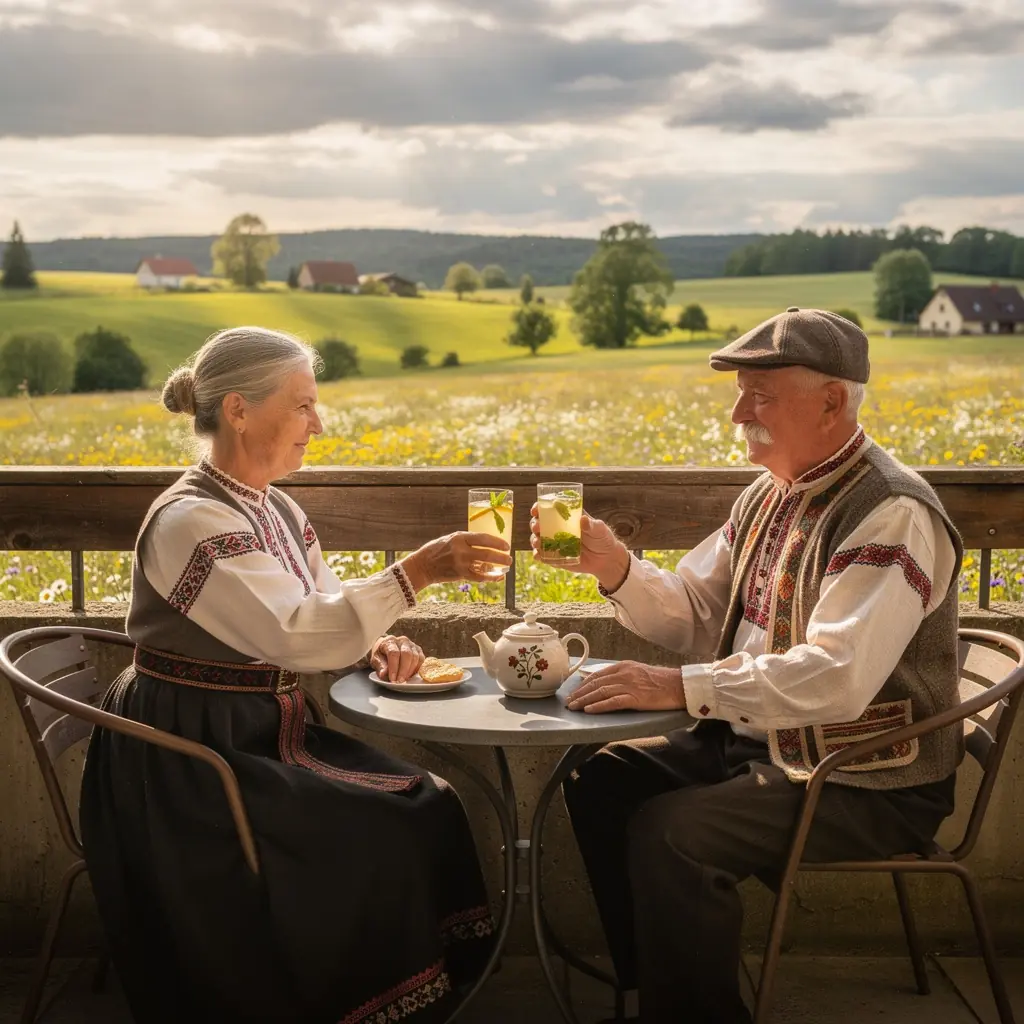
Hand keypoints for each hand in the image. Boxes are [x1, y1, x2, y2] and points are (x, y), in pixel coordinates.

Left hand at [370, 635, 424, 682]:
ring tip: (404, 679)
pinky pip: (421, 659)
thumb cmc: (381, 654)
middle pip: (407, 654)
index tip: (393, 679)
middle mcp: (402, 640)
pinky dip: (417, 669)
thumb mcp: (376, 660)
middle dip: (404, 670)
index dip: (394, 667)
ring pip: (415, 657)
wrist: (386, 648)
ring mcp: (412, 644)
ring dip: (410, 671)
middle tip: (400, 681)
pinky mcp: (418, 649)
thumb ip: (380, 666)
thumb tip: (383, 674)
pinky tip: (410, 675)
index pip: (394, 653)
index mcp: (390, 641)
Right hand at [400, 532, 511, 591]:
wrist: (422, 565)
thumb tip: (487, 545)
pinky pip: (479, 577)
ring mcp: (460, 563)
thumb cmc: (437, 550)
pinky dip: (490, 577)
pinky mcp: (459, 574)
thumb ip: (467, 541)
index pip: (483, 538)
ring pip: (485, 565)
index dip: (497, 542)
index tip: (506, 545)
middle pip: (487, 552)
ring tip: (507, 567)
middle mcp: (461, 549)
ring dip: (498, 567)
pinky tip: (498, 577)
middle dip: (501, 556)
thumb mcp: (451, 539)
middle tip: (510, 557)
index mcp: (459, 537)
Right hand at [529, 504, 629, 590]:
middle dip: (534, 524)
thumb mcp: (599, 529)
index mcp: (565, 517)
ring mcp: (554, 544)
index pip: (548, 509)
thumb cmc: (602, 539)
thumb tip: (583, 519)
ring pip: (538, 539)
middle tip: (537, 527)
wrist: (606, 560)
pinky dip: (538, 555)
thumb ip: (591, 525)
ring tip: (538, 542)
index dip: (539, 507)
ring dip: (534, 540)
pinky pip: (543, 556)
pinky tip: (538, 555)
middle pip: (539, 523)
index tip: (535, 510)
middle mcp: (556, 529)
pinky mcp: (555, 557)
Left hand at [566, 661, 685, 713]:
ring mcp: (630, 685)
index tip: (574, 691)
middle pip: (596, 683)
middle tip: (568, 702)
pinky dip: (599, 706)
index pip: (598, 675)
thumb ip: (622, 676)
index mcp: (624, 666)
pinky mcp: (637, 697)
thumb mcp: (638, 672)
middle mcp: (624, 674)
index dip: (583, 684)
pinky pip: (614, 702)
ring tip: (574, 707)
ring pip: (601, 692)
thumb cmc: (661, 681)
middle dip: (580, 693)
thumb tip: (606, 682)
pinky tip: (589, 710)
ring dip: (584, 700)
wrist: (679, 685)